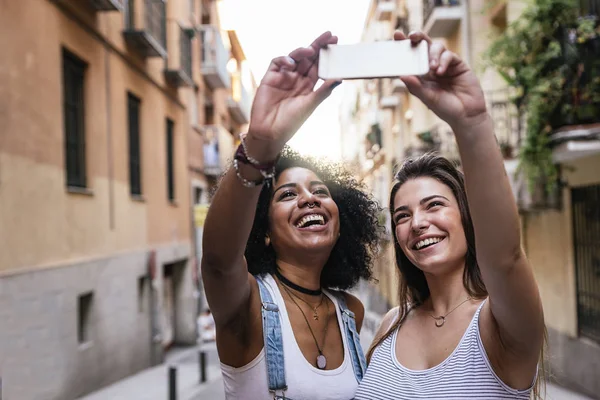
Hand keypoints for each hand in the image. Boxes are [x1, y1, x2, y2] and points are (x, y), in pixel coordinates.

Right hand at [246, 32, 339, 160]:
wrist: (269, 132)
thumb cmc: (291, 122)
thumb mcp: (310, 106)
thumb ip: (323, 91)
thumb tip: (340, 79)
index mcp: (308, 86)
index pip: (319, 66)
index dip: (326, 54)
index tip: (336, 42)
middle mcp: (296, 80)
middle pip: (308, 58)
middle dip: (318, 46)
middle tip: (329, 35)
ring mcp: (283, 78)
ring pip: (294, 58)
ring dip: (303, 52)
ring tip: (311, 50)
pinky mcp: (270, 78)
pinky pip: (277, 63)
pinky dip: (284, 60)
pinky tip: (291, 64)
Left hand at [395, 31, 486, 128]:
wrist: (467, 115)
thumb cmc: (445, 109)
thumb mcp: (428, 98)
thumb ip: (416, 87)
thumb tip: (401, 75)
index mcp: (422, 75)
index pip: (411, 57)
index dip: (404, 45)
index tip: (396, 35)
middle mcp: (432, 67)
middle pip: (424, 46)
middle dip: (418, 38)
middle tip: (411, 36)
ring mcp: (446, 64)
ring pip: (437, 47)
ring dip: (432, 55)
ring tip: (432, 68)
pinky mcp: (458, 65)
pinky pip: (449, 55)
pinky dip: (443, 61)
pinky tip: (441, 71)